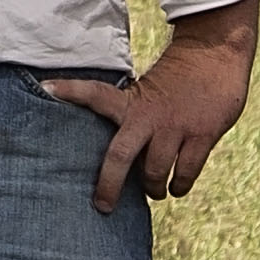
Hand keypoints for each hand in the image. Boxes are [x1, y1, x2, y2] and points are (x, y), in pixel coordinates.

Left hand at [44, 1, 259, 211]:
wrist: (214, 53)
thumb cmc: (177, 77)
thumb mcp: (146, 91)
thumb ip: (133, 118)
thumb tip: (126, 160)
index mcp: (131, 101)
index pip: (93, 93)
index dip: (69, 91)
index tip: (44, 88)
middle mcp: (149, 116)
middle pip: (120, 156)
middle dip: (109, 185)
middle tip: (102, 206)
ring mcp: (176, 127)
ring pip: (155, 172)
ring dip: (152, 188)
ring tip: (153, 192)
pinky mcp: (202, 135)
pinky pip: (186, 173)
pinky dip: (179, 186)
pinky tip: (176, 188)